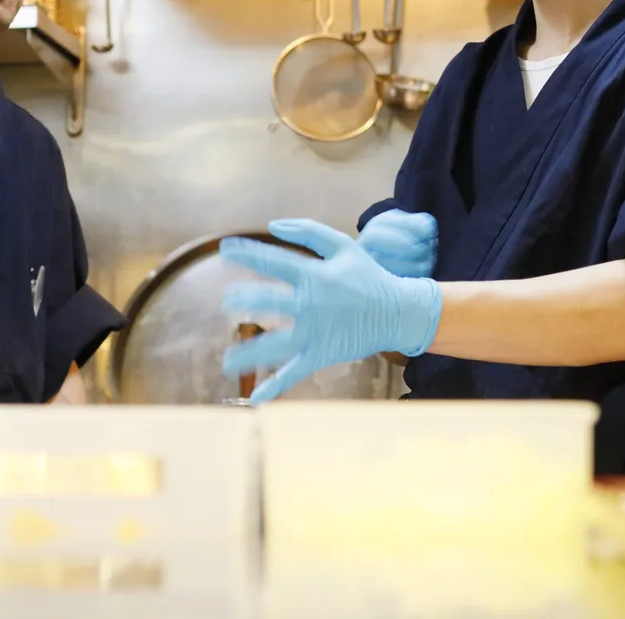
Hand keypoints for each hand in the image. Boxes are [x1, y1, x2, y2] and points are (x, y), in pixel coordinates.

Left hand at [220, 219, 441, 402]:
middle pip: (268, 302)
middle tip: (226, 301)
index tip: (225, 249)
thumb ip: (308, 232)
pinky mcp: (321, 354)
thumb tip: (274, 225)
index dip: (247, 253)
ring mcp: (314, 332)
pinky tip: (255, 399)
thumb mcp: (342, 245)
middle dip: (243, 300)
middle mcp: (310, 304)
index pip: (273, 262)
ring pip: (274, 344)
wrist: (398, 312)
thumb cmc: (368, 276)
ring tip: (227, 361)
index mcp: (314, 275)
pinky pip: (294, 372)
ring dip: (249, 353)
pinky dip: (275, 386)